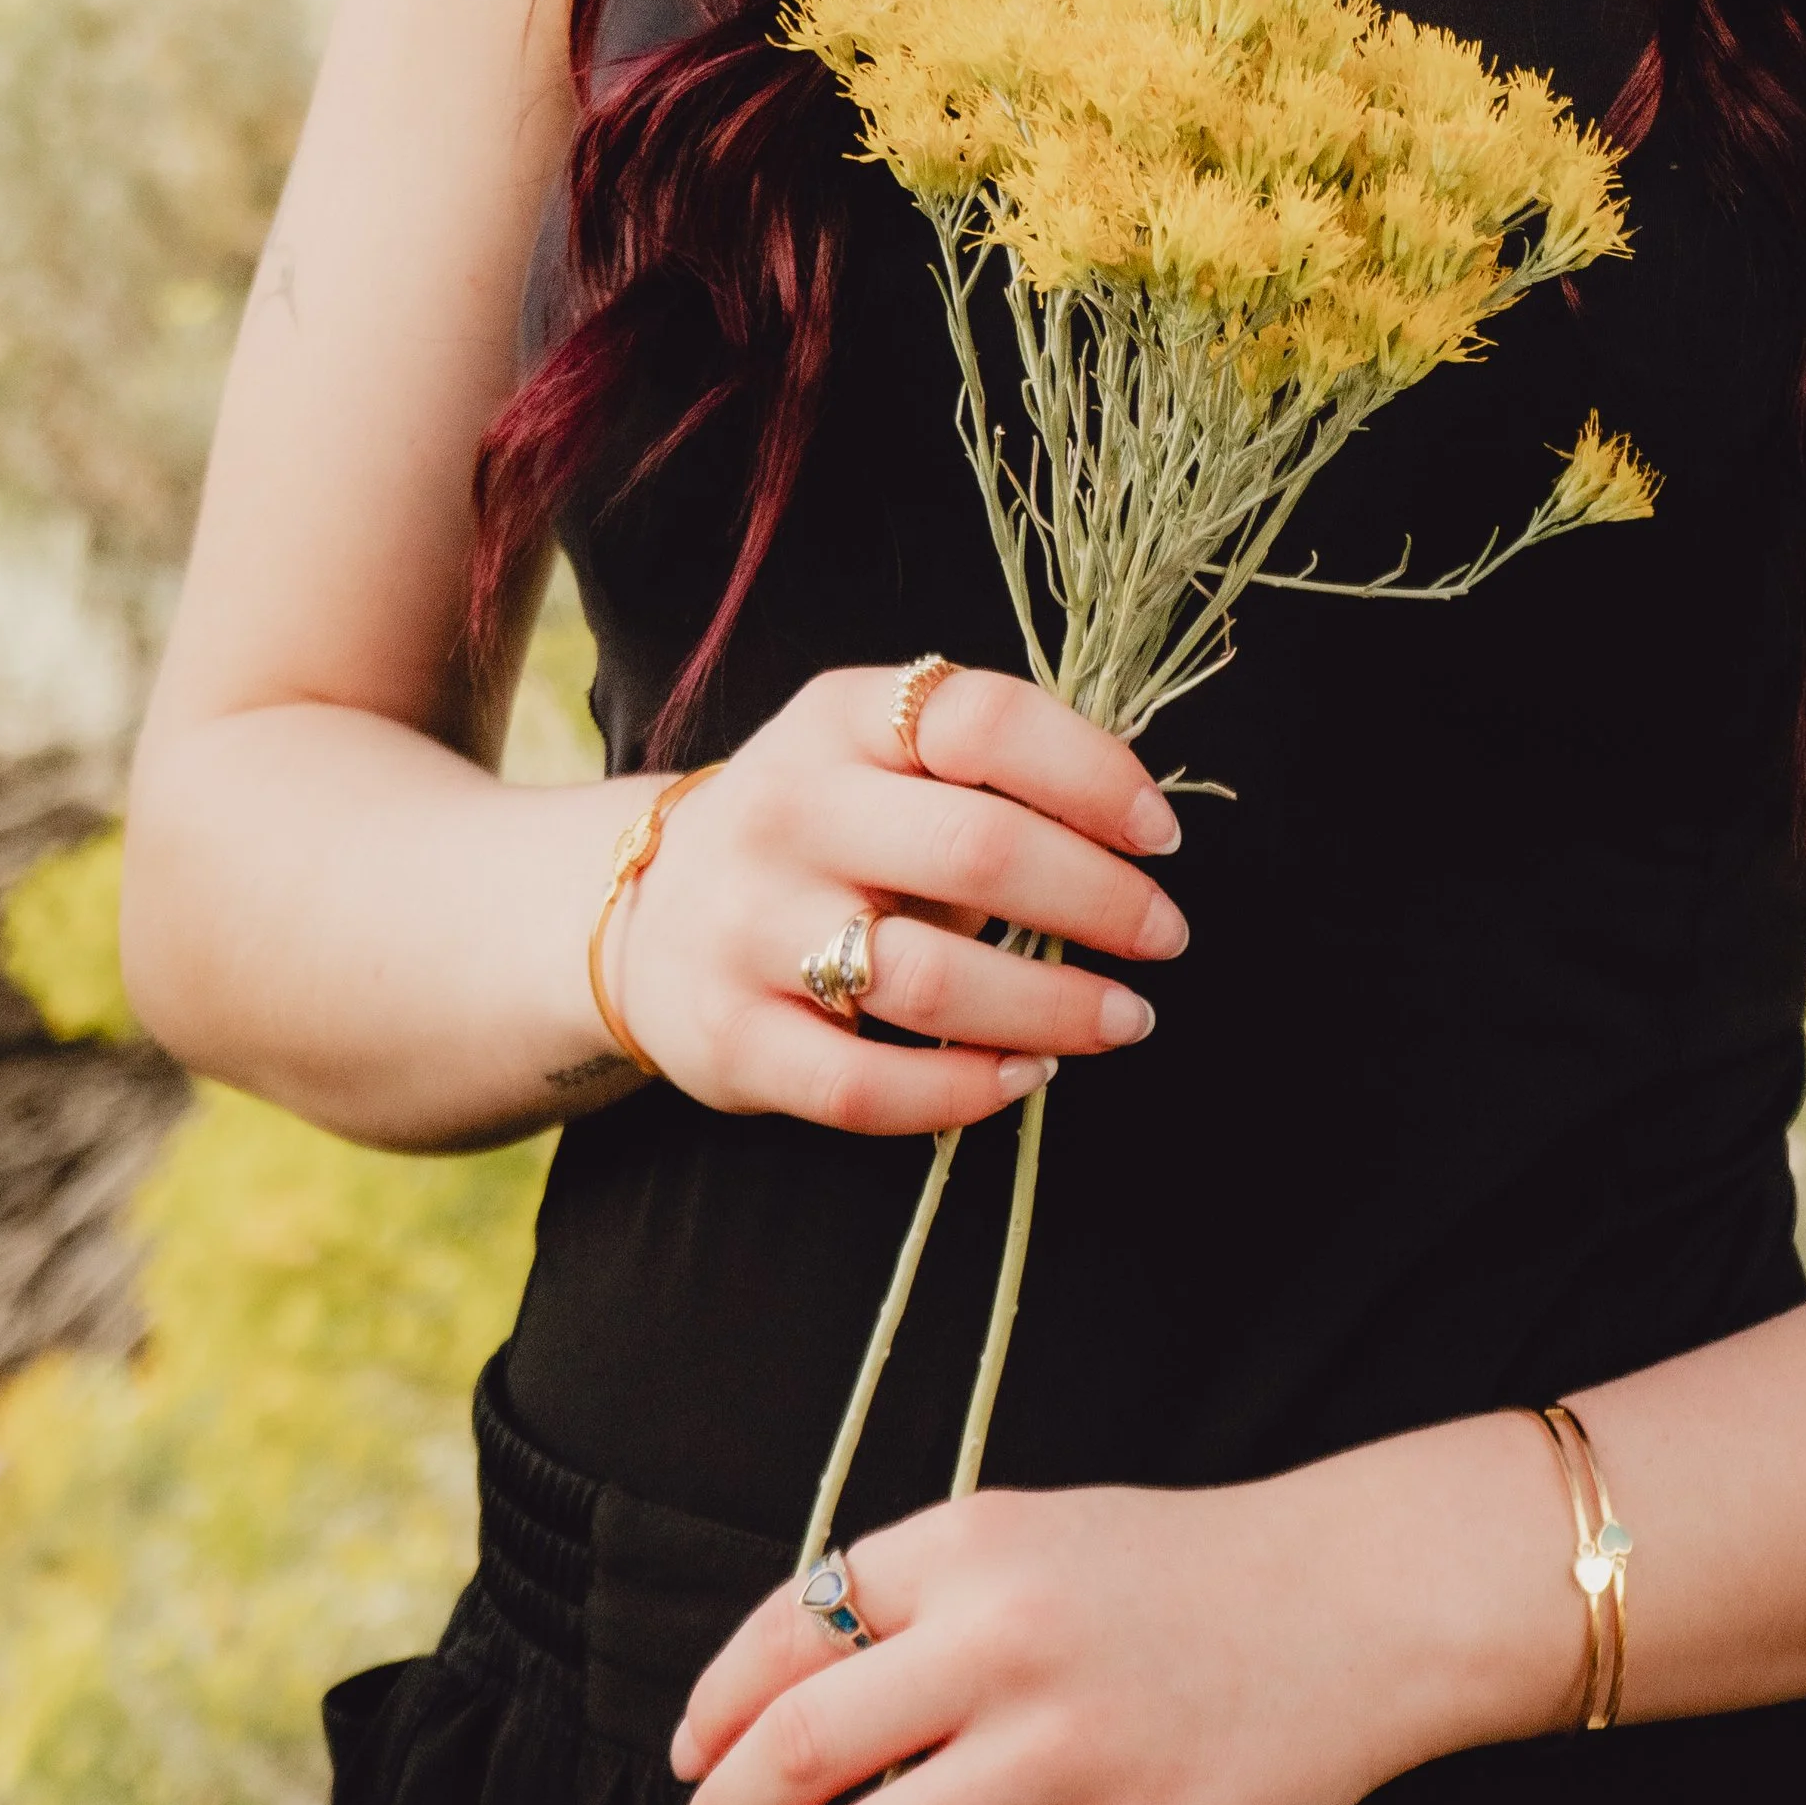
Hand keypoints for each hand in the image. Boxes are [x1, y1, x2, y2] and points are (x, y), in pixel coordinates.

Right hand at [610, 665, 1188, 1136]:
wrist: (640, 914)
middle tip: (1166, 936)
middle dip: (1099, 900)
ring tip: (1124, 1017)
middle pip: (975, 850)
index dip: (1093, 773)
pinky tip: (1024, 1075)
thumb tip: (1131, 829)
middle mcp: (790, 811)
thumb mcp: (873, 753)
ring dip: (1055, 1005)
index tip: (1160, 833)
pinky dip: (965, 1087)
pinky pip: (867, 1085)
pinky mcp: (733, 1038)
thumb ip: (982, 772)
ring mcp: (751, 928)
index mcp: (840, 717)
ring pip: (932, 978)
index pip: (985, 719)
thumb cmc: (816, 828)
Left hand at [654, 1421, 1567, 1804]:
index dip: (714, 1707)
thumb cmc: (1178, 1575)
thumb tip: (782, 1724)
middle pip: (795, 1751)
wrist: (1350, 1605)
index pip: (790, 1628)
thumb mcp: (1035, 1537)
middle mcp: (1006, 1639)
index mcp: (974, 1543)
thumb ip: (921, 1604)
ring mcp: (1068, 1753)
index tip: (686, 1760)